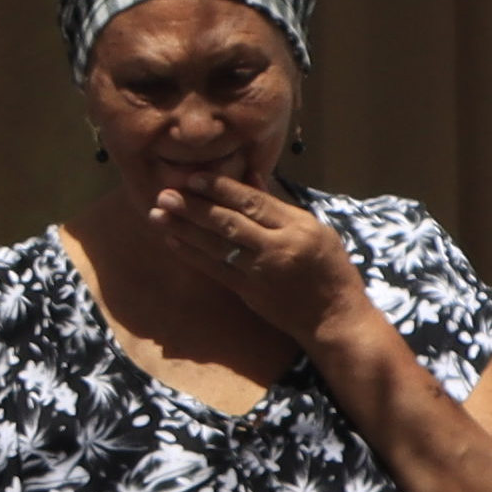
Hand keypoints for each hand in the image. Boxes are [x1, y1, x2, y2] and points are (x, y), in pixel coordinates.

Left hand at [142, 174, 369, 348]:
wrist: (334, 316)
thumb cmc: (328, 268)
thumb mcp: (314, 230)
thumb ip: (278, 206)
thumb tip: (250, 176)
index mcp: (298, 226)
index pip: (254, 202)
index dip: (221, 188)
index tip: (194, 177)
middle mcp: (279, 246)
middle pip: (230, 221)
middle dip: (194, 206)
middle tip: (164, 193)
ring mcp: (261, 271)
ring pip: (217, 245)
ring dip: (184, 228)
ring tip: (158, 213)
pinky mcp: (249, 292)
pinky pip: (215, 269)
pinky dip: (192, 254)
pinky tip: (172, 240)